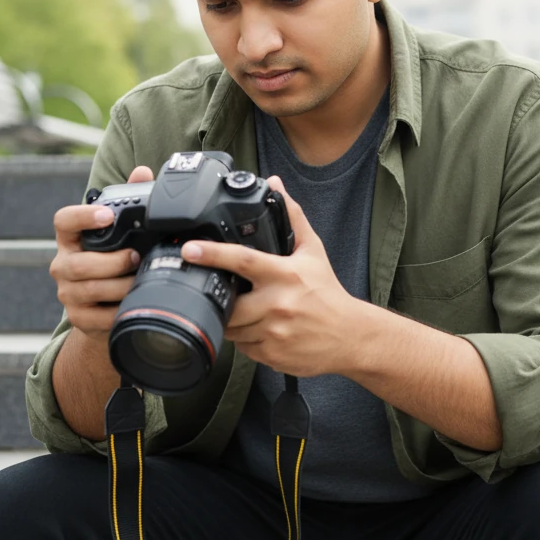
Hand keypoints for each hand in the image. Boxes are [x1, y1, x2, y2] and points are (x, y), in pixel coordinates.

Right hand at [49, 165, 153, 344]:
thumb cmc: (115, 261)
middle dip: (111, 262)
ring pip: (91, 289)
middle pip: (79, 263)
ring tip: (140, 280)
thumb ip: (130, 200)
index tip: (106, 214)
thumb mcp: (121, 232)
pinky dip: (119, 310)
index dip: (82, 216)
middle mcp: (63, 265)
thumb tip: (143, 172)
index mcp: (71, 239)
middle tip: (136, 257)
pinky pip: (99, 316)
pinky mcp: (78, 318)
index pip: (63, 221)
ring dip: (120, 286)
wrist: (107, 308)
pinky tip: (133, 303)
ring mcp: (68, 293)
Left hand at [180, 176, 358, 376]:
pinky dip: (245, 338)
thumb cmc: (327, 292)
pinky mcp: (271, 355)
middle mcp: (278, 303)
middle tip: (226, 293)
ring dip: (233, 320)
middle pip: (229, 302)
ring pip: (233, 328)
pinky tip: (260, 328)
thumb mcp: (313, 251)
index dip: (212, 254)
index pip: (243, 260)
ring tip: (249, 310)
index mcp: (285, 274)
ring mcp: (274, 332)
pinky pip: (243, 347)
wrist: (350, 336)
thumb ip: (292, 216)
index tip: (189, 250)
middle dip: (221, 299)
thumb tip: (275, 184)